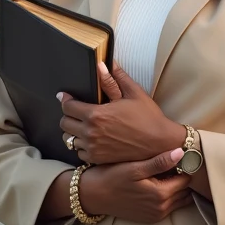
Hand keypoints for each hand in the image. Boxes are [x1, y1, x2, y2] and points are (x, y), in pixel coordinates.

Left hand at [59, 61, 182, 164]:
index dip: (64, 99)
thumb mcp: (133, 93)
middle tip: (76, 110)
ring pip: (69, 139)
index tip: (64, 96)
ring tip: (83, 124)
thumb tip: (101, 64)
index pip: (68, 107)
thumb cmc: (148, 117)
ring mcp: (93, 148)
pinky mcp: (97, 159)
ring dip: (73, 131)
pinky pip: (79, 152)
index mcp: (96, 115)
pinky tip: (92, 138)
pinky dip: (82, 145)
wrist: (159, 143)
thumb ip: (114, 78)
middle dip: (68, 115)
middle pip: (64, 123)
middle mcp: (91, 133)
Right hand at [78, 148, 194, 223]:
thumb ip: (159, 162)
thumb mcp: (135, 167)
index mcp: (160, 194)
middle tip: (173, 161)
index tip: (179, 154)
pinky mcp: (151, 217)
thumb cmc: (113, 177)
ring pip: (180, 199)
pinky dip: (170, 195)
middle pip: (185, 190)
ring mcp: (157, 215)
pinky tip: (159, 181)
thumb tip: (181, 152)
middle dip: (182, 176)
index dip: (184, 166)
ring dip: (177, 186)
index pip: (186, 179)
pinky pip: (170, 206)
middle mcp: (161, 208)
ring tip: (166, 171)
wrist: (95, 195)